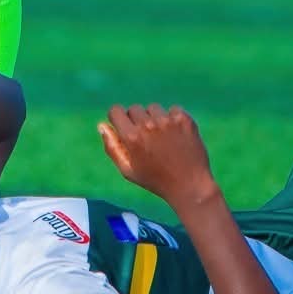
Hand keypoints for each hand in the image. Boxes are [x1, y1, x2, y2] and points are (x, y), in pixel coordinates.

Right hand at [97, 102, 214, 211]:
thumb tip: (102, 125)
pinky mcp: (184, 119)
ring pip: (154, 108)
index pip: (116, 110)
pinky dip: (173, 119)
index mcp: (131, 137)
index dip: (118, 119)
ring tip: (163, 138)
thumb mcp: (128, 170)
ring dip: (155, 118)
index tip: (125, 128)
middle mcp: (148, 125)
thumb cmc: (156, 181)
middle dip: (136, 120)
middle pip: (134, 108)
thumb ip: (112, 147)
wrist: (190, 185)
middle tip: (146, 138)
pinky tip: (177, 136)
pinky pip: (173, 110)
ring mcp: (168, 121)